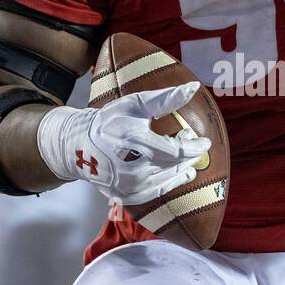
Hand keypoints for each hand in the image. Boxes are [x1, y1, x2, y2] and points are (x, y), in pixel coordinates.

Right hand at [37, 81, 211, 205]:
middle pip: (169, 167)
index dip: (193, 148)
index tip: (207, 142)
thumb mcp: (135, 104)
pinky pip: (153, 194)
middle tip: (198, 150)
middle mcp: (125, 166)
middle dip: (188, 159)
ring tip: (190, 164)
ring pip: (163, 183)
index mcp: (129, 139)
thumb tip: (194, 88)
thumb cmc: (110, 121)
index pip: (172, 150)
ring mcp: (122, 185)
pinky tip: (178, 176)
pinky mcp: (122, 196)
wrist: (77, 145)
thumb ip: (165, 98)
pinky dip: (167, 185)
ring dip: (180, 173)